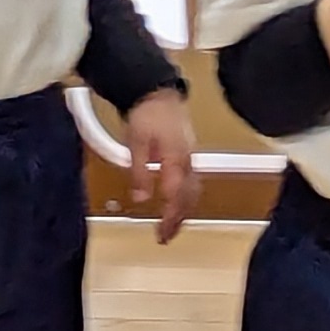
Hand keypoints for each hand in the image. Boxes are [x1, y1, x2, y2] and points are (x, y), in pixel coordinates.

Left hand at [117, 88, 200, 242]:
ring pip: (193, 192)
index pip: (176, 196)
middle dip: (179, 220)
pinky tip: (178, 205)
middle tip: (165, 238)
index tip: (161, 234)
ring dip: (184, 212)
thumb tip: (142, 199)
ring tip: (172, 227)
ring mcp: (191, 158)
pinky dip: (186, 199)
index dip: (170, 217)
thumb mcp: (136, 144)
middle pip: (189, 198)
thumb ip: (140, 172)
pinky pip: (193, 182)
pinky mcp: (189, 155)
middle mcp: (188, 161)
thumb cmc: (146, 114)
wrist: (158, 92)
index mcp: (176, 159)